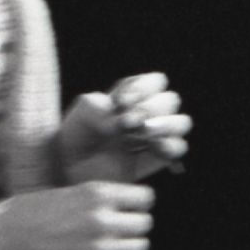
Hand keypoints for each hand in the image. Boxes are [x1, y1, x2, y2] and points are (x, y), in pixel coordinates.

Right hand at [0, 179, 155, 249]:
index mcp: (97, 194)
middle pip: (145, 223)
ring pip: (138, 247)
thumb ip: (94, 199)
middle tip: (121, 226)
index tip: (132, 206)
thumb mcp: (65, 193)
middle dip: (135, 224)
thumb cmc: (26, 212)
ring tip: (110, 242)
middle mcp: (102, 220)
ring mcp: (98, 249)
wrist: (0, 240)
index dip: (139, 202)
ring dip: (128, 244)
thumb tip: (119, 204)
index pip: (146, 198)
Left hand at [56, 72, 188, 181]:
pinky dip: (170, 144)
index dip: (144, 88)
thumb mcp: (81, 111)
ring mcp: (153, 137)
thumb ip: (101, 105)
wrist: (68, 168)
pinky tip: (152, 146)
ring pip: (182, 122)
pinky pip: (178, 148)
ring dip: (165, 124)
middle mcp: (146, 114)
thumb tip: (124, 121)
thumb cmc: (74, 135)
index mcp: (132, 96)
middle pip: (171, 100)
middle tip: (127, 122)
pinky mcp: (154, 160)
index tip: (120, 102)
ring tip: (140, 133)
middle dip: (152, 107)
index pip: (155, 81)